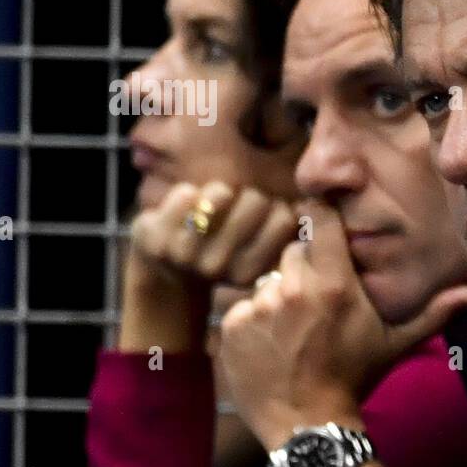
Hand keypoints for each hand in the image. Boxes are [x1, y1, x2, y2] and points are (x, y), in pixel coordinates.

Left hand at [129, 180, 296, 288]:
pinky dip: (186, 193)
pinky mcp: (157, 237)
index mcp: (249, 274)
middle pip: (257, 200)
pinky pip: (185, 193)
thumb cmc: (221, 250)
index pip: (285, 220)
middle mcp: (219, 268)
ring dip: (218, 192)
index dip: (277, 209)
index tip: (265, 219)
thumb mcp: (256, 251)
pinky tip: (185, 209)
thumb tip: (308, 204)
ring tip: (213, 207)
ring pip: (222, 192)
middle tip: (239, 210)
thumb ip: (281, 229)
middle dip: (250, 197)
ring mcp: (186, 253)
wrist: (166, 270)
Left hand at [220, 200, 466, 449]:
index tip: (323, 228)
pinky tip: (271, 347)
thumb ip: (432, 313)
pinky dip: (253, 323)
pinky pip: (242, 307)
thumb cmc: (355, 380)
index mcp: (334, 284)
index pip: (318, 221)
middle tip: (316, 306)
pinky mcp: (232, 325)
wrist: (308, 425)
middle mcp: (294, 288)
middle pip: (292, 253)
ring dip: (278, 298)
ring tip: (294, 333)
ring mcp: (259, 307)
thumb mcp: (395, 344)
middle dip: (304, 270)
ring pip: (267, 281)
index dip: (319, 219)